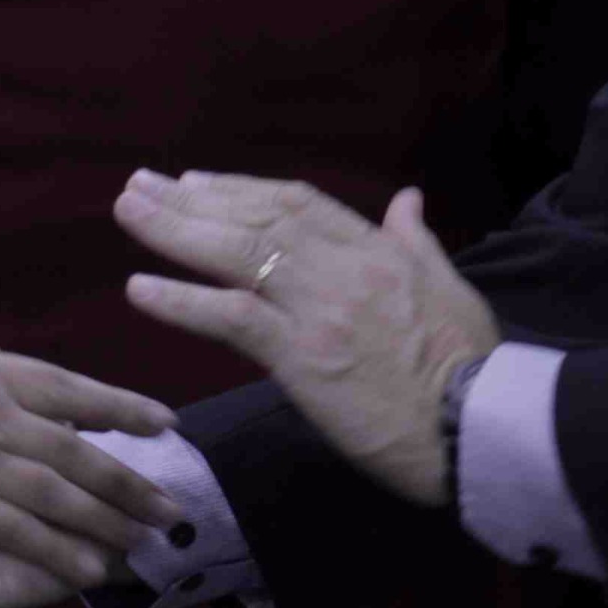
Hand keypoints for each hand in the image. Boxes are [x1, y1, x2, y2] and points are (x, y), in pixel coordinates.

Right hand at [0, 246, 182, 607]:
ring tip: (145, 544)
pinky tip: (86, 569)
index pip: (72, 387)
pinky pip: (17, 530)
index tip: (165, 423)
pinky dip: (56, 550)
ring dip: (107, 521)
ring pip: (60, 494)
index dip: (121, 408)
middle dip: (132, 482)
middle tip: (174, 509)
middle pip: (80, 451)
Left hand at [113, 171, 494, 506]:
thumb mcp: (451, 286)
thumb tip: (408, 200)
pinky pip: (232, 319)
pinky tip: (139, 289)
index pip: (298, 204)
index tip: (195, 181)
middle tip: (139, 185)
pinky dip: (182, 301)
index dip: (240, 189)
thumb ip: (418, 241)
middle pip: (256, 218)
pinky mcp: (304, 357)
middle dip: (192, 199)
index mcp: (378, 250)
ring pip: (236, 254)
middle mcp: (343, 268)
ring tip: (127, 214)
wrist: (480, 426)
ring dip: (174, 232)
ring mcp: (320, 309)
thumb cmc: (473, 365)